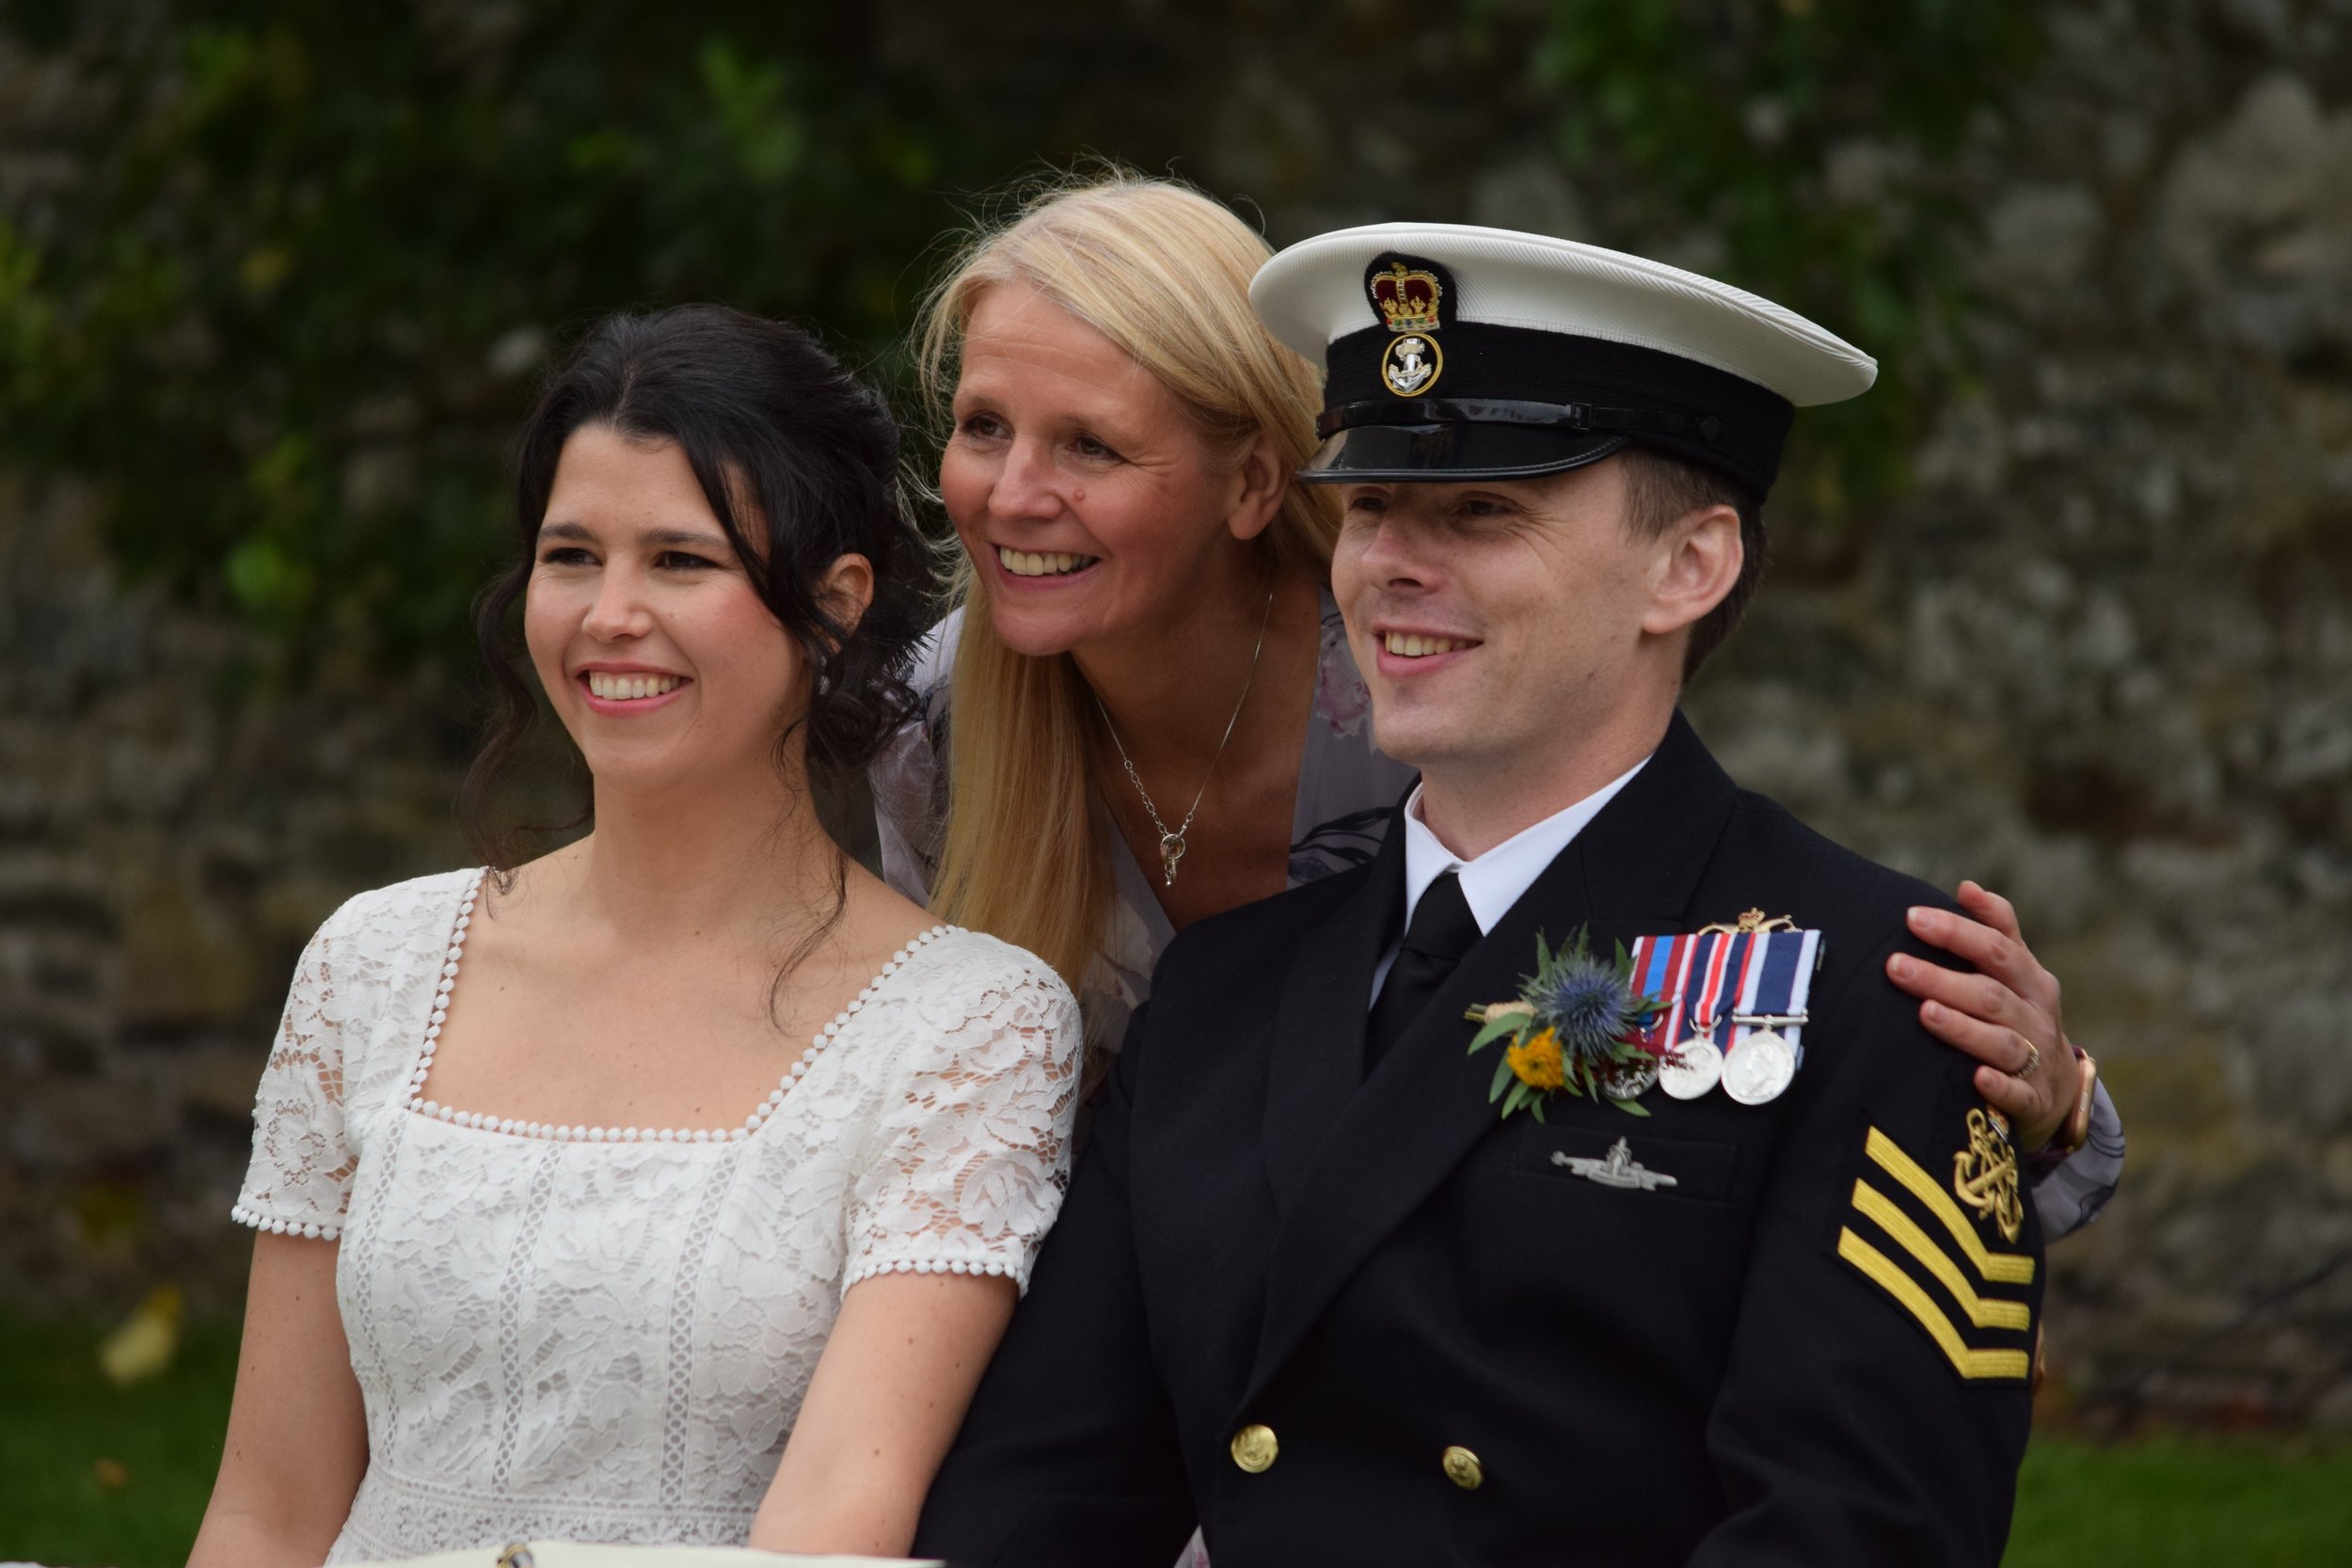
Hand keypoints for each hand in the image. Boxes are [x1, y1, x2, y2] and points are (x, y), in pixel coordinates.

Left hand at [1885, 880, 2083, 1154]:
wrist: (2057, 1088)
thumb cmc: (2020, 1016)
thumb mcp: (2016, 973)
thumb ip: (1997, 928)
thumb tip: (1966, 886)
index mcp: (2030, 980)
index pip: (1997, 948)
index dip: (1958, 931)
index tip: (1913, 917)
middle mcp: (2036, 1016)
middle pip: (1990, 993)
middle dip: (1942, 978)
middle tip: (1895, 966)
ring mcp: (2037, 1060)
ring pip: (2001, 1042)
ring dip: (1963, 1027)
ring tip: (1926, 1012)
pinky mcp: (2033, 1101)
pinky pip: (2017, 1094)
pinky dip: (1998, 1086)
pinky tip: (1975, 1076)